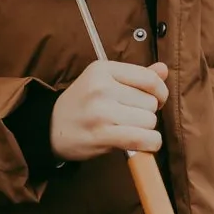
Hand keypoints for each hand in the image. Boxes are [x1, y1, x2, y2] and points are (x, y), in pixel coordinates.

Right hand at [50, 60, 168, 161]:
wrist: (50, 127)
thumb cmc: (82, 104)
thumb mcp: (104, 81)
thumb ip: (136, 76)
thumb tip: (164, 70)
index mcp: (103, 69)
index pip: (149, 79)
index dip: (160, 92)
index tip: (155, 101)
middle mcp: (102, 87)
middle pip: (150, 103)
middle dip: (147, 113)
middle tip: (130, 117)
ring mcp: (101, 111)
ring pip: (149, 121)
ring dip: (146, 130)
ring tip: (128, 129)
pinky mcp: (102, 134)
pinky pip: (143, 139)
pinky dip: (150, 144)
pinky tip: (143, 144)